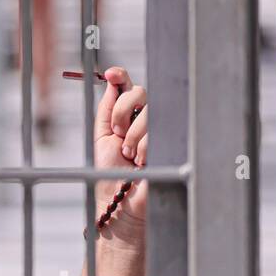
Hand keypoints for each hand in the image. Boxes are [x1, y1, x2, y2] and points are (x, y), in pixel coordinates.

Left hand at [92, 67, 147, 233]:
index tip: (110, 74)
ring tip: (129, 156)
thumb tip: (110, 82)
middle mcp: (145, 118)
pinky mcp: (172, 139)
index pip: (127, 87)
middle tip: (117, 134)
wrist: (121, 201)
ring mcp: (161, 128)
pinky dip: (144, 148)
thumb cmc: (110, 174)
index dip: (120, 76)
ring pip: (148, 111)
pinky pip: (158, 130)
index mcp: (127, 116)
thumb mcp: (102, 138)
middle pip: (139, 92)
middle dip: (122, 112)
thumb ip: (106, 110)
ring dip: (132, 137)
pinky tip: (143, 162)